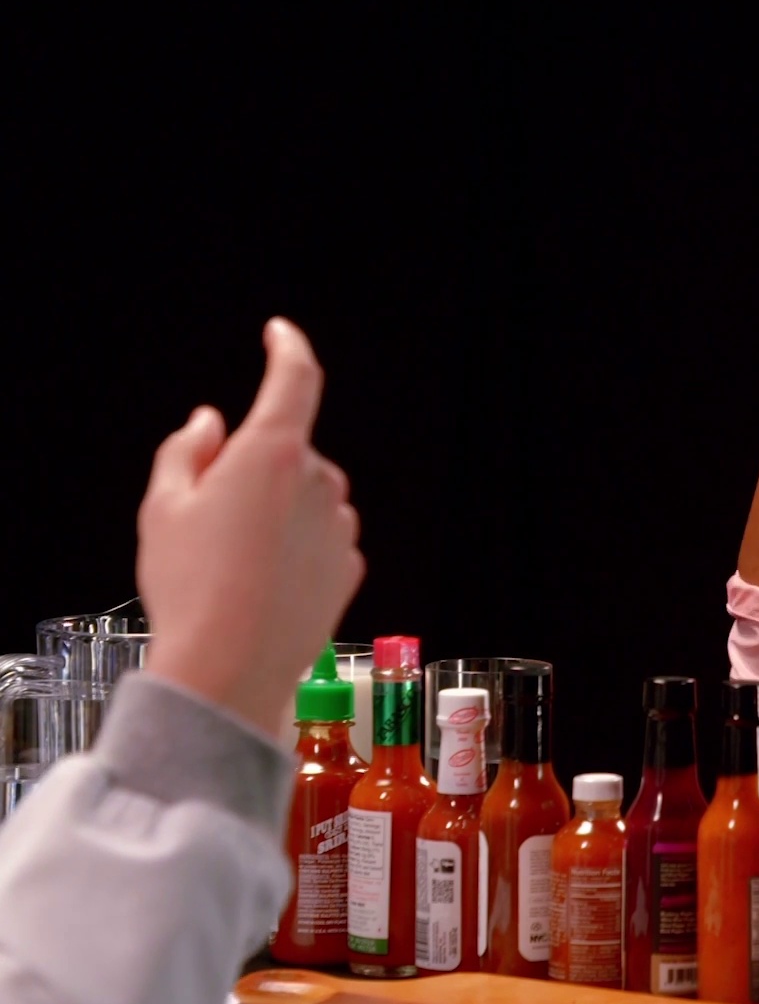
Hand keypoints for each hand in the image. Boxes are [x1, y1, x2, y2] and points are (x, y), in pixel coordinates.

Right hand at [136, 318, 365, 735]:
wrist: (230, 668)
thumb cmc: (191, 588)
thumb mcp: (163, 509)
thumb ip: (186, 451)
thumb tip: (209, 424)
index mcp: (273, 453)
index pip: (295, 379)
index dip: (288, 348)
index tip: (280, 335)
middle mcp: (319, 482)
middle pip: (288, 453)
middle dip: (255, 471)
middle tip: (210, 521)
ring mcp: (341, 525)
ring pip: (306, 499)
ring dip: (276, 514)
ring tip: (233, 565)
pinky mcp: (350, 565)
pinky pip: (320, 539)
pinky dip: (295, 550)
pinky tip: (262, 585)